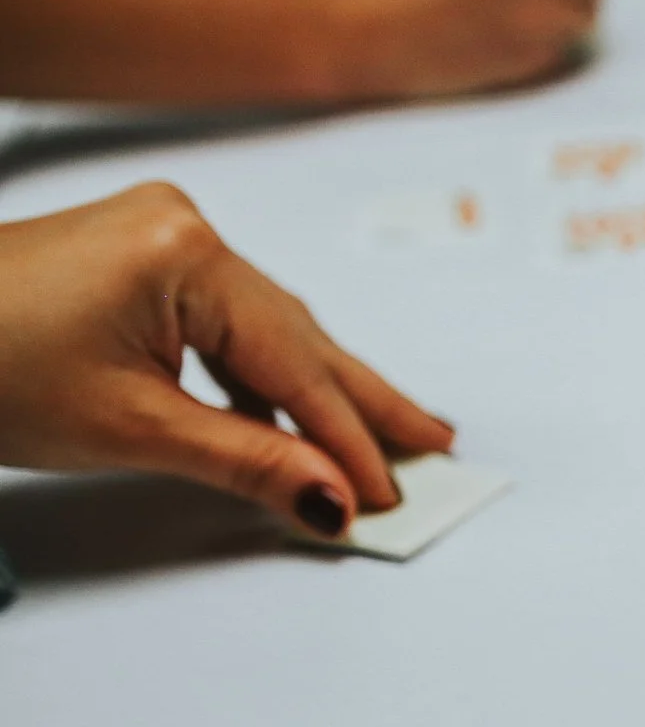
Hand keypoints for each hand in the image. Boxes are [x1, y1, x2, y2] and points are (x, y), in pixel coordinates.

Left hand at [0, 184, 453, 535]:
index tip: (389, 491)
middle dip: (364, 399)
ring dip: (320, 388)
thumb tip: (332, 498)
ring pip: (268, 326)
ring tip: (385, 434)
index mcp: (186, 254)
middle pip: (299, 333)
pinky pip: (228, 316)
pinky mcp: (138, 252)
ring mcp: (160, 234)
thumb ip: (246, 461)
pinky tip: (293, 409)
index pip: (296, 363)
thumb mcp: (127, 429)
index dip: (348, 437)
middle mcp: (184, 227)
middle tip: (434, 446)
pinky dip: (263, 369)